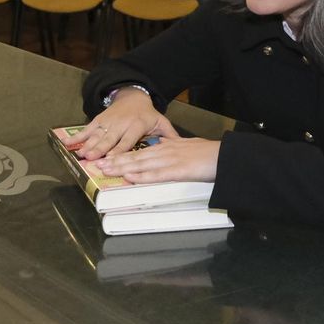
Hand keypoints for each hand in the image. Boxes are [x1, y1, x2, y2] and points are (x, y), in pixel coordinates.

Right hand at [67, 88, 176, 160]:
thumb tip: (181, 146)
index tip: (112, 159)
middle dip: (100, 149)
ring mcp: (109, 121)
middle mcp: (121, 124)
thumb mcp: (160, 122)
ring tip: (81, 154)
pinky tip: (68, 144)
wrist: (132, 96)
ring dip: (88, 145)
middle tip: (92, 159)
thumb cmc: (147, 114)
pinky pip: (88, 129)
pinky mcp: (99, 119)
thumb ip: (169, 135)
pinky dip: (78, 136)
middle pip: (110, 139)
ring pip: (98, 134)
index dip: (119, 150)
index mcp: (136, 126)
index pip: (127, 140)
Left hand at [94, 137, 221, 184]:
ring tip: (107, 171)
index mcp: (167, 147)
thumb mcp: (189, 146)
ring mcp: (170, 161)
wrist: (224, 156)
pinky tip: (130, 178)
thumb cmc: (210, 153)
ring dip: (122, 168)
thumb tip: (164, 145)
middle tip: (99, 165)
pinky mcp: (178, 171)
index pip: (140, 152)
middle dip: (116, 162)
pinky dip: (141, 176)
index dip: (123, 156)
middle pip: (136, 157)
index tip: (109, 159)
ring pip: (141, 164)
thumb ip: (174, 146)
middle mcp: (165, 152)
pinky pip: (156, 175)